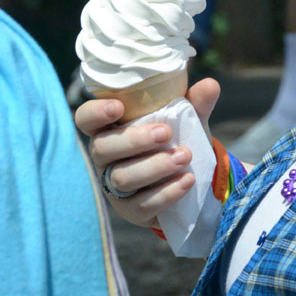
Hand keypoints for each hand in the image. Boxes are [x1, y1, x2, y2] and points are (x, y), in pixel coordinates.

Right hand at [75, 78, 220, 226]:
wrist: (190, 178)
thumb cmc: (175, 141)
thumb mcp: (187, 120)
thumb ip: (195, 104)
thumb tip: (210, 85)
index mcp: (110, 128)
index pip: (86, 118)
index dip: (95, 112)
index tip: (119, 107)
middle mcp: (105, 158)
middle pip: (102, 148)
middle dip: (134, 140)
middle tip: (165, 133)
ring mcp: (114, 187)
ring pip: (122, 178)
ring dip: (154, 166)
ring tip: (184, 156)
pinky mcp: (131, 210)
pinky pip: (142, 204)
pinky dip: (167, 192)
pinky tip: (187, 180)